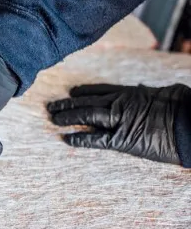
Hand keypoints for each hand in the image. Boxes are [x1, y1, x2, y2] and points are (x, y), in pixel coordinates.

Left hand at [47, 83, 190, 164]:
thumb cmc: (184, 107)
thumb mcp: (165, 93)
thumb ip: (148, 93)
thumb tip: (142, 89)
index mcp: (131, 92)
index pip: (101, 90)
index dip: (84, 91)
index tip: (72, 92)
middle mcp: (121, 103)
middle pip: (87, 101)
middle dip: (67, 104)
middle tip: (51, 106)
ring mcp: (119, 120)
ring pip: (86, 115)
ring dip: (67, 116)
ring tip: (53, 118)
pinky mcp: (122, 139)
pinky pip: (95, 139)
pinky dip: (80, 138)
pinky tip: (66, 138)